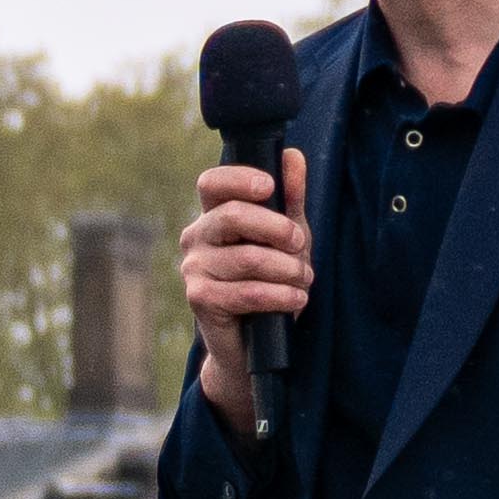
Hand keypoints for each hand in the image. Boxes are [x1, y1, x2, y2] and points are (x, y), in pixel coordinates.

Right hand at [175, 157, 308, 419]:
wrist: (255, 341)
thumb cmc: (270, 280)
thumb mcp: (287, 236)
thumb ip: (290, 198)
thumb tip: (293, 157)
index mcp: (212, 215)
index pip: (212, 182)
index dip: (239, 179)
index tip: (270, 187)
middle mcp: (196, 237)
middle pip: (232, 216)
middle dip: (277, 229)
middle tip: (301, 245)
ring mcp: (194, 268)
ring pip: (247, 258)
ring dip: (287, 270)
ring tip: (304, 280)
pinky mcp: (200, 299)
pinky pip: (246, 292)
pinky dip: (280, 295)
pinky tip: (296, 300)